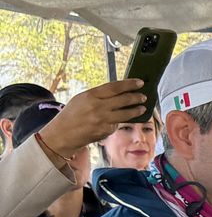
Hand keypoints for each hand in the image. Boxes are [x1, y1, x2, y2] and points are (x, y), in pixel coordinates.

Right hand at [36, 79, 150, 166]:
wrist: (63, 134)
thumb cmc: (72, 114)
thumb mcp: (82, 99)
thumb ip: (99, 95)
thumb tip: (118, 91)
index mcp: (91, 95)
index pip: (115, 87)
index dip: (129, 84)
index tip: (139, 82)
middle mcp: (98, 107)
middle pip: (124, 99)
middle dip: (136, 97)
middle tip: (143, 96)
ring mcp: (103, 120)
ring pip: (126, 114)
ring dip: (136, 110)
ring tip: (142, 108)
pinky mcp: (106, 131)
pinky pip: (118, 124)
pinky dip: (121, 121)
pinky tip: (123, 119)